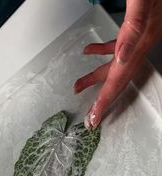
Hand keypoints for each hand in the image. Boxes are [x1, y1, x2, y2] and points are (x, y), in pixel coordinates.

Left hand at [74, 0, 161, 128]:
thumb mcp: (144, 3)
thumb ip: (135, 26)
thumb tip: (122, 57)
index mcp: (140, 42)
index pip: (118, 79)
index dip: (105, 100)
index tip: (94, 117)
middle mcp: (140, 44)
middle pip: (116, 79)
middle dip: (101, 99)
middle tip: (88, 116)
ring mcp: (139, 38)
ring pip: (114, 65)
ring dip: (96, 77)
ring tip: (79, 85)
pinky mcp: (135, 29)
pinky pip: (117, 47)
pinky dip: (101, 52)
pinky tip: (89, 51)